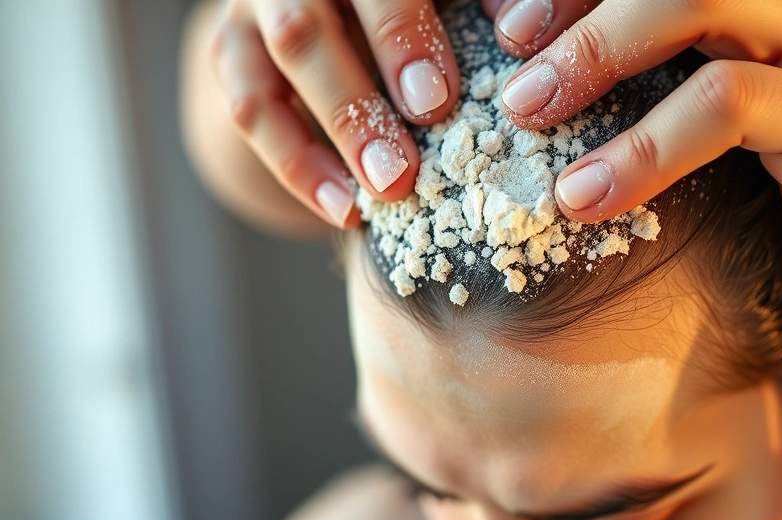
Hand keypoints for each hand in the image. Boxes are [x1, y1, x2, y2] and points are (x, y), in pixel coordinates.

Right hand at [207, 0, 463, 228]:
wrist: (350, 9)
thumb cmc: (424, 5)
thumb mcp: (455, 0)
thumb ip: (486, 5)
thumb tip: (520, 34)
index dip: (399, 37)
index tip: (434, 103)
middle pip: (305, 26)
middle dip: (354, 105)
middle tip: (400, 172)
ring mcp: (257, 5)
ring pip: (273, 65)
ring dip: (328, 137)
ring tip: (380, 196)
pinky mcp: (232, 47)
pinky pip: (250, 108)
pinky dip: (298, 165)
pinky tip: (344, 208)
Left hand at [498, 0, 781, 359]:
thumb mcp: (760, 96)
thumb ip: (694, 58)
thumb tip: (570, 66)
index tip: (512, 21)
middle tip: (508, 55)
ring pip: (697, 1)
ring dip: (593, 57)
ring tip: (527, 114)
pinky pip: (727, 107)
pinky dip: (642, 150)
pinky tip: (586, 196)